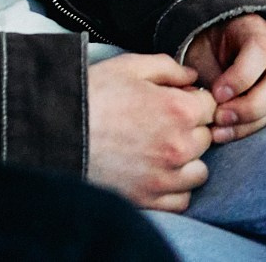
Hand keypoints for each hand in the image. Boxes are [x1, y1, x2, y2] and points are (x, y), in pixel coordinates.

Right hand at [86, 53, 215, 211]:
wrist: (55, 129)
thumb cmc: (91, 94)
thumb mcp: (128, 66)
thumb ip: (168, 67)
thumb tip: (192, 76)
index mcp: (178, 109)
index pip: (210, 106)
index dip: (193, 100)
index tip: (175, 100)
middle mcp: (179, 146)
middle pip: (206, 138)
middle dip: (189, 128)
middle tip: (160, 122)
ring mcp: (166, 176)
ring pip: (199, 171)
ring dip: (187, 160)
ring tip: (160, 150)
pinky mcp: (151, 199)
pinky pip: (182, 199)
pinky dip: (174, 188)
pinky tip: (155, 172)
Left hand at [183, 13, 265, 143]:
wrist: (220, 48)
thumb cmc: (208, 46)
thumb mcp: (202, 47)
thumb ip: (208, 69)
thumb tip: (203, 103)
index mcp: (259, 30)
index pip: (261, 49)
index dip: (241, 76)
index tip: (217, 94)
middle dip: (249, 106)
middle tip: (219, 118)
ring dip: (249, 123)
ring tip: (219, 132)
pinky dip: (249, 129)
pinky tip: (227, 134)